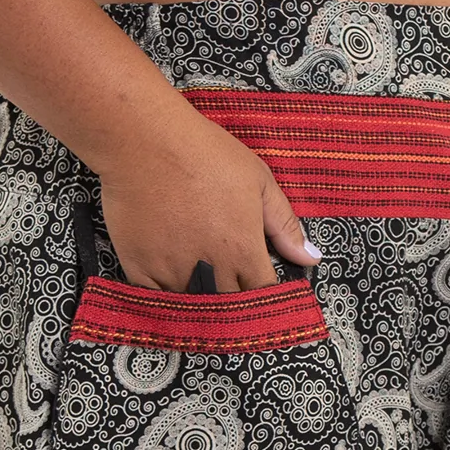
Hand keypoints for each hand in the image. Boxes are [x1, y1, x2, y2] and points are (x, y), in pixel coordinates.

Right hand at [97, 113, 321, 291]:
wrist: (143, 140)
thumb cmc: (204, 153)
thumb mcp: (259, 181)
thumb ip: (284, 225)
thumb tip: (311, 258)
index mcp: (243, 251)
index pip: (264, 295)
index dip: (267, 295)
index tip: (263, 287)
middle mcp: (210, 269)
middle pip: (230, 308)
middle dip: (236, 302)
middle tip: (233, 287)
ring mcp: (172, 272)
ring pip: (194, 309)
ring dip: (202, 302)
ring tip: (203, 284)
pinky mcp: (139, 268)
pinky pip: (156, 302)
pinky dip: (166, 300)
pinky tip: (171, 284)